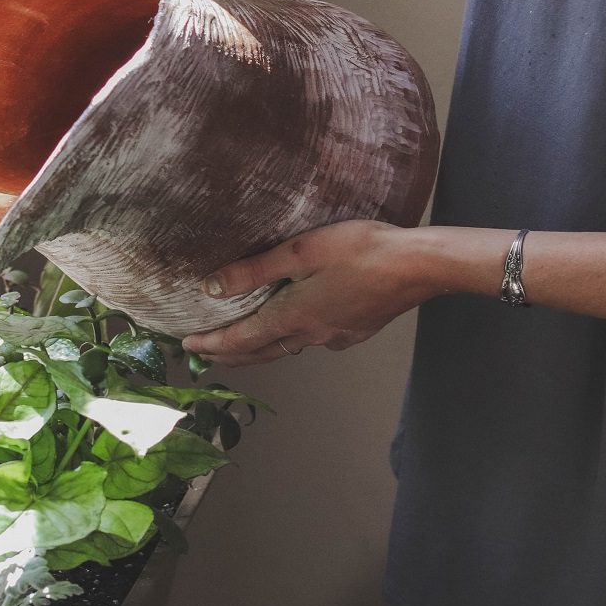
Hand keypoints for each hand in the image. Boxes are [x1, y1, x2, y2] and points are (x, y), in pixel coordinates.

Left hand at [181, 220, 439, 365]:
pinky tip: (297, 325)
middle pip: (260, 353)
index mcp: (293, 316)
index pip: (240, 339)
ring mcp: (334, 338)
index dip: (211, 344)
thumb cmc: (361, 251)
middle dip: (230, 355)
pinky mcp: (354, 332)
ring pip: (287, 347)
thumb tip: (211, 288)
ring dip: (259, 348)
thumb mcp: (300, 251)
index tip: (187, 346)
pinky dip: (292, 338)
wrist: (418, 267)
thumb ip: (254, 271)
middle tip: (205, 354)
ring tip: (242, 342)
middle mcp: (310, 335)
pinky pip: (313, 340)